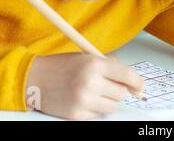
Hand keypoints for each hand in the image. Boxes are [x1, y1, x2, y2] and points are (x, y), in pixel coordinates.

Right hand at [25, 53, 143, 119]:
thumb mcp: (87, 57)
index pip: (127, 76)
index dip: (137, 82)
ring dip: (108, 100)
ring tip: (94, 92)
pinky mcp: (77, 115)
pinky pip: (98, 115)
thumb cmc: (62, 66)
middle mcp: (90, 82)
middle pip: (121, 93)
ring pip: (113, 106)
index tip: (139, 86)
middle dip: (117, 89)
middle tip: (106, 85)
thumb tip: (132, 80)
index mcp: (95, 64)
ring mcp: (83, 101)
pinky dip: (95, 109)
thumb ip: (110, 65)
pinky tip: (84, 100)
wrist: (34, 79)